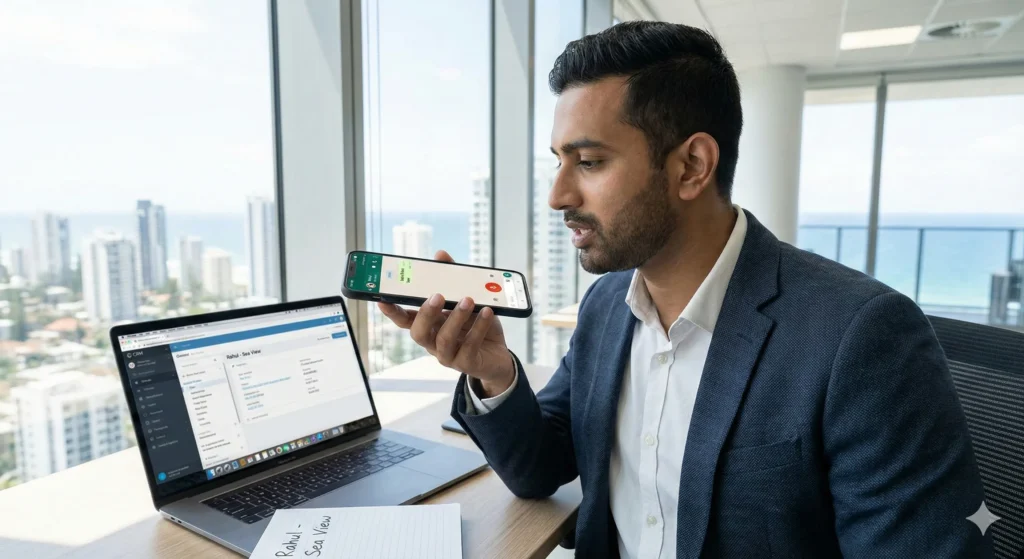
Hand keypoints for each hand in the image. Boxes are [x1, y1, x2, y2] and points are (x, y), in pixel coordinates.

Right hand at [377, 250, 515, 396]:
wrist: (497, 354)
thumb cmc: (476, 325)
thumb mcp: (466, 298)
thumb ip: (452, 278)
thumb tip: (440, 255)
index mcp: (428, 326)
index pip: (404, 320)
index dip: (392, 312)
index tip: (383, 299)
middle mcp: (433, 342)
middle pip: (418, 333)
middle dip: (426, 313)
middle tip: (437, 296)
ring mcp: (448, 355)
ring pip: (444, 340)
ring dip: (456, 318)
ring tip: (468, 300)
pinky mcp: (467, 364)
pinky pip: (469, 346)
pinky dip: (478, 328)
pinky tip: (487, 313)